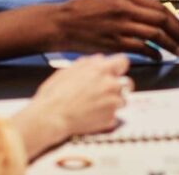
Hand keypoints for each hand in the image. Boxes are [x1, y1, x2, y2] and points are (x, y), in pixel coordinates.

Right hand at [15, 54, 131, 154]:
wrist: (51, 117)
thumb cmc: (55, 93)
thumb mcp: (69, 69)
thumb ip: (89, 63)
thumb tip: (99, 59)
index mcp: (101, 69)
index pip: (124, 61)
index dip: (118, 66)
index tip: (115, 71)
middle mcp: (111, 85)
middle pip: (127, 83)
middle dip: (118, 86)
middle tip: (106, 90)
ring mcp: (112, 103)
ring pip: (123, 101)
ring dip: (113, 102)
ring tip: (96, 105)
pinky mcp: (110, 120)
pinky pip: (114, 116)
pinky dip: (106, 116)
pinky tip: (93, 116)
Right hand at [50, 0, 178, 59]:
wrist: (63, 22)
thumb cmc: (84, 11)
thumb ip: (130, 6)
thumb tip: (152, 17)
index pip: (159, 7)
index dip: (174, 19)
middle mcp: (126, 9)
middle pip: (161, 21)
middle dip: (178, 33)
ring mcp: (121, 26)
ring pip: (155, 36)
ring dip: (170, 45)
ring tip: (177, 51)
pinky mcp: (115, 43)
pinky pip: (141, 49)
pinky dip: (153, 54)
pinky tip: (157, 58)